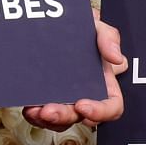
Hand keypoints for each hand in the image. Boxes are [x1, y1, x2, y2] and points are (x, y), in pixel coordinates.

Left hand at [23, 8, 126, 131]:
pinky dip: (35, 115)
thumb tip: (117, 58)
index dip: (100, 112)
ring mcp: (66, 99)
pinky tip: (29, 108)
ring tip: (34, 111)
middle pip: (80, 117)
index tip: (83, 106)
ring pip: (60, 120)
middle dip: (64, 116)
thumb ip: (109, 38)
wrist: (56, 24)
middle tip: (49, 110)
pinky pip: (42, 115)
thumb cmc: (82, 30)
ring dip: (47, 120)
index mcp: (104, 83)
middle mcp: (86, 94)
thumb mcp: (97, 27)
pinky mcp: (46, 99)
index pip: (111, 107)